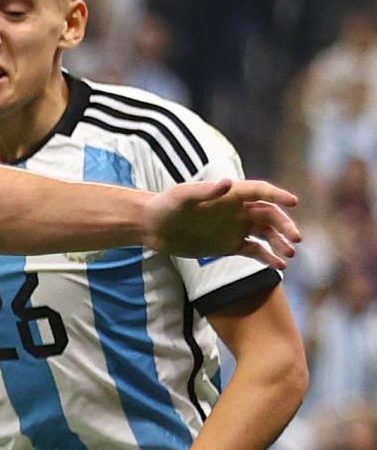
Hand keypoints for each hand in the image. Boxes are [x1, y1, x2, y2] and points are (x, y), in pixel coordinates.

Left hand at [142, 179, 300, 267]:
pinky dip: (268, 258)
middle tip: (296, 239)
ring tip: (291, 255)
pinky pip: (255, 251)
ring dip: (280, 242)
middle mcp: (237, 210)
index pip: (260, 191)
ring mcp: (235, 228)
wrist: (153, 227)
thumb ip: (206, 192)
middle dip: (285, 226)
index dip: (277, 195)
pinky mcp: (230, 245)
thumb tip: (228, 183)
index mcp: (230, 194)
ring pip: (266, 234)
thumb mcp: (183, 197)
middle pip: (269, 215)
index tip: (294, 202)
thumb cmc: (166, 206)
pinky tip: (279, 267)